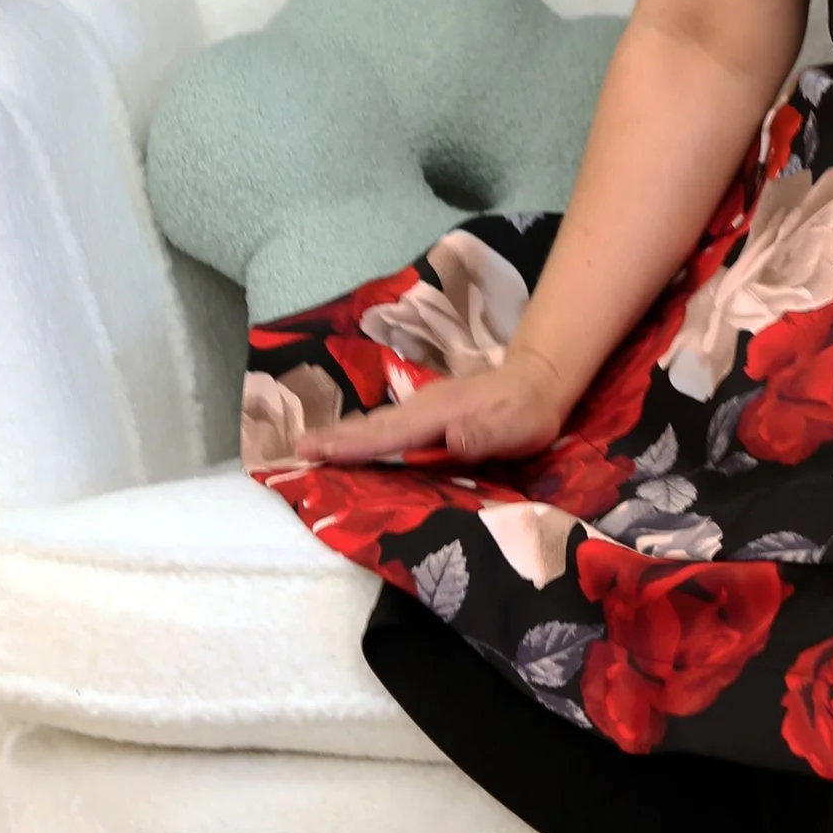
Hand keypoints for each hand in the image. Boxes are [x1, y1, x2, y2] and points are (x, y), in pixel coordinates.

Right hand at [297, 347, 569, 468]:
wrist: (539, 381)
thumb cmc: (526, 412)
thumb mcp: (514, 427)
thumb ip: (483, 434)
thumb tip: (454, 437)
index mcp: (435, 414)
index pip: (385, 434)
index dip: (350, 445)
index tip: (311, 451)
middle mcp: (421, 408)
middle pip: (371, 426)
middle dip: (333, 438)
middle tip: (294, 451)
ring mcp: (423, 408)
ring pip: (376, 425)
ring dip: (343, 436)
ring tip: (310, 447)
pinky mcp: (428, 413)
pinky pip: (387, 427)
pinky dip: (363, 434)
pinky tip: (352, 443)